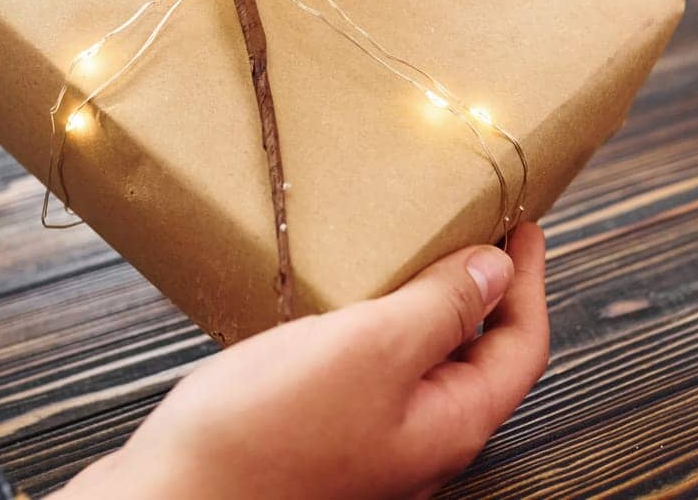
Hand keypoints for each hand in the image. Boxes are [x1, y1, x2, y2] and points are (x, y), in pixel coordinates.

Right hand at [69, 223, 548, 499]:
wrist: (170, 499)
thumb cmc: (264, 437)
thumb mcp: (370, 350)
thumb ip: (440, 308)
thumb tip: (496, 271)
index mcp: (450, 425)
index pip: (522, 346)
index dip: (528, 280)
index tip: (523, 225)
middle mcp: (419, 441)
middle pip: (477, 356)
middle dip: (480, 289)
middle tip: (471, 227)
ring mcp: (370, 443)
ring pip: (420, 362)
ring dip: (423, 303)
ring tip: (408, 248)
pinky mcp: (321, 437)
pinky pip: (368, 372)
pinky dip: (371, 325)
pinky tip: (340, 299)